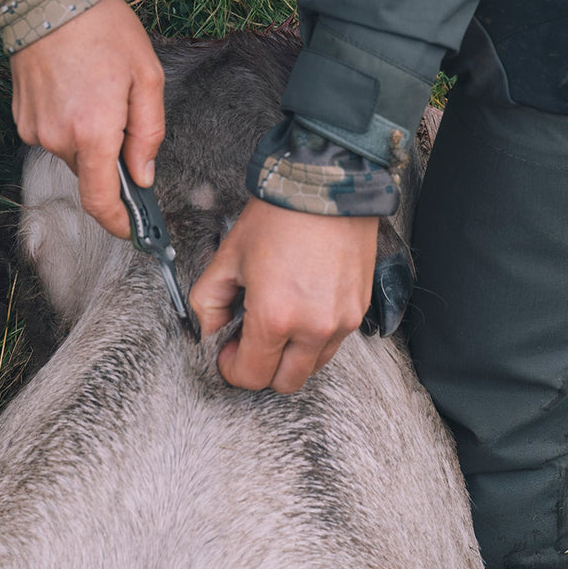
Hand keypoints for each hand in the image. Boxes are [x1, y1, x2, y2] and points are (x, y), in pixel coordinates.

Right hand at [9, 0, 164, 238]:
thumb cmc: (101, 29)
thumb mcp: (146, 76)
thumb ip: (148, 132)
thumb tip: (144, 174)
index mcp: (93, 131)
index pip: (101, 200)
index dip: (119, 222)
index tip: (132, 229)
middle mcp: (59, 138)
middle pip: (90, 172)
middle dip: (110, 156)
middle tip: (122, 112)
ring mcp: (35, 129)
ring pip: (72, 152)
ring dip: (88, 136)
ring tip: (95, 89)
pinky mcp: (21, 117)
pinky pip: (53, 134)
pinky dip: (68, 122)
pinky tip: (74, 87)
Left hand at [190, 199, 376, 392]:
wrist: (324, 187)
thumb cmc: (278, 217)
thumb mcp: (228, 256)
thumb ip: (208, 300)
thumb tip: (208, 329)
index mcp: (275, 318)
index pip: (252, 375)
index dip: (232, 368)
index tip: (226, 352)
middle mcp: (313, 328)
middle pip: (285, 381)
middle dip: (261, 368)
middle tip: (247, 341)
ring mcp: (341, 322)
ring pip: (312, 365)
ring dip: (290, 355)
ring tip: (275, 320)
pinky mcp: (359, 311)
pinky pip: (333, 342)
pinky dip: (313, 337)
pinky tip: (298, 307)